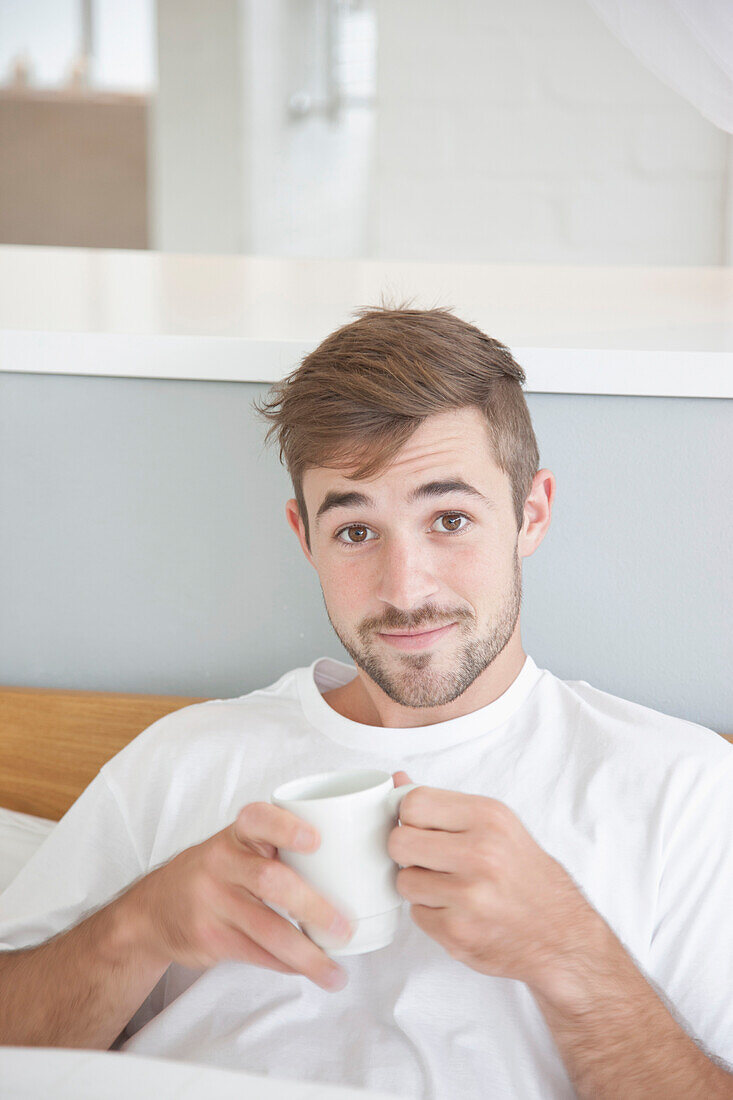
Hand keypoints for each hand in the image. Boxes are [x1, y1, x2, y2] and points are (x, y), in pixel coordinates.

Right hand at [128, 804, 352, 991]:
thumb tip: (347, 868)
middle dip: (313, 907)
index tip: (316, 840)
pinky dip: (285, 964)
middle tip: (346, 928)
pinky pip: (255, 953)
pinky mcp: (208, 936)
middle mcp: (220, 862)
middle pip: (271, 882)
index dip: (286, 828)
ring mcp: (211, 900)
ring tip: (335, 971)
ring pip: (266, 929)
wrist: (155, 907)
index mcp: (237, 833)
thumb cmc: (219, 871)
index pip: (258, 819)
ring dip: (306, 953)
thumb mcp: (238, 846)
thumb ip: (277, 849)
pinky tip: (305, 969)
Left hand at [389, 771, 599, 991]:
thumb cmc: (527, 877)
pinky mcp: (458, 933)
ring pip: (403, 881)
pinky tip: (459, 911)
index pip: (413, 802)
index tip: (422, 828)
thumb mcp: (496, 825)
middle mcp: (480, 854)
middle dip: (408, 852)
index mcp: (489, 817)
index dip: (410, 817)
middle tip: (431, 859)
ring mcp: (468, 896)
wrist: (563, 936)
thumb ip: (445, 805)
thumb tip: (396, 779)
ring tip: (450, 887)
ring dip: (420, 886)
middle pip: (399, 841)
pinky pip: (416, 914)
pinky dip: (431, 914)